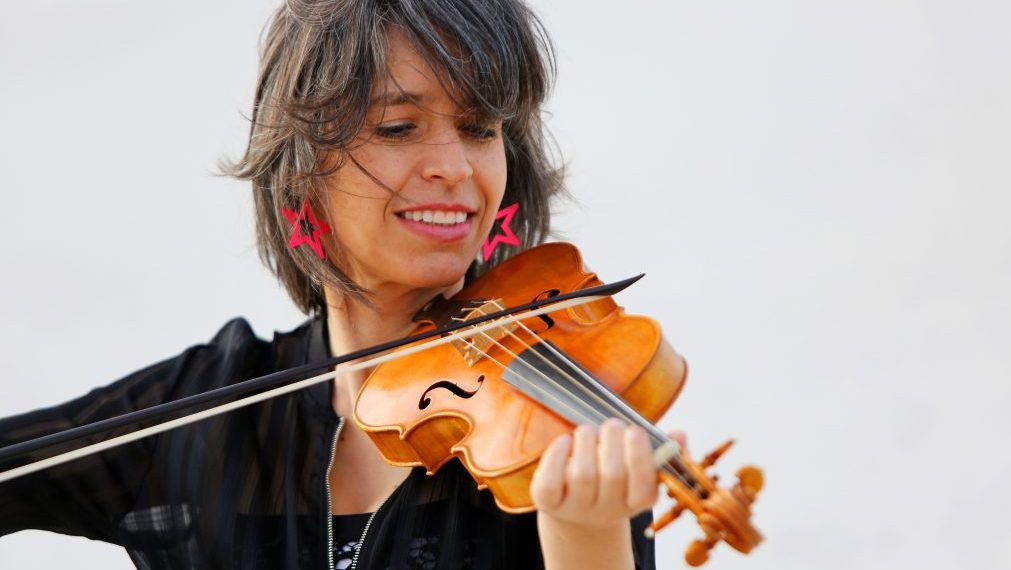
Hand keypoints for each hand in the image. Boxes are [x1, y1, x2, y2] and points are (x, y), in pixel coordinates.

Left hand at [530, 418, 659, 528]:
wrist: (577, 511)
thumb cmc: (614, 479)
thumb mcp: (639, 469)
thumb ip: (662, 451)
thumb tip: (680, 435)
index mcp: (635, 503)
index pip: (644, 487)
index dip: (640, 456)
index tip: (635, 430)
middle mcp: (606, 511)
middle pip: (612, 475)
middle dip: (612, 440)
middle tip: (612, 425)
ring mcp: (576, 509)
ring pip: (583, 475)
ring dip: (586, 441)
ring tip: (588, 431)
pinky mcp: (548, 502)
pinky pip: (550, 480)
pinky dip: (556, 454)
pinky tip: (565, 441)